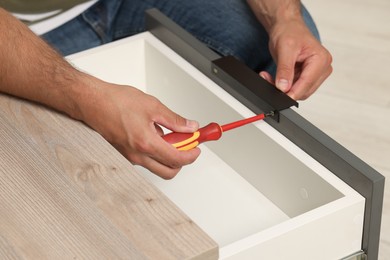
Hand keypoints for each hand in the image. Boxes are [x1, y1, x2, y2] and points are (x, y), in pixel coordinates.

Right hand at [77, 77, 200, 178]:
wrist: (91, 102)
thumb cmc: (115, 102)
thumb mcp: (153, 106)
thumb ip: (175, 120)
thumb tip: (190, 127)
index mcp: (146, 144)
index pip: (177, 159)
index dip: (192, 155)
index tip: (197, 147)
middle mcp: (137, 156)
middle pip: (168, 171)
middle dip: (182, 160)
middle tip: (186, 144)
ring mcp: (129, 158)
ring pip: (157, 166)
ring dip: (167, 154)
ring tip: (166, 132)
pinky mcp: (124, 155)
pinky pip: (145, 159)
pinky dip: (155, 151)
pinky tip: (152, 133)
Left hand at [259, 18, 332, 99]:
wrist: (287, 27)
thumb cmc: (290, 31)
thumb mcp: (285, 49)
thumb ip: (285, 70)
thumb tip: (284, 87)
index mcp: (321, 59)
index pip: (307, 83)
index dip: (293, 92)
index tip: (280, 96)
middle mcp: (322, 68)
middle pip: (304, 90)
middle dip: (286, 89)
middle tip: (268, 80)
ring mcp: (315, 73)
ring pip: (298, 91)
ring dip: (283, 88)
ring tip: (269, 77)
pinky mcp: (307, 76)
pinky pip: (295, 87)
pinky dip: (283, 85)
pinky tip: (274, 78)